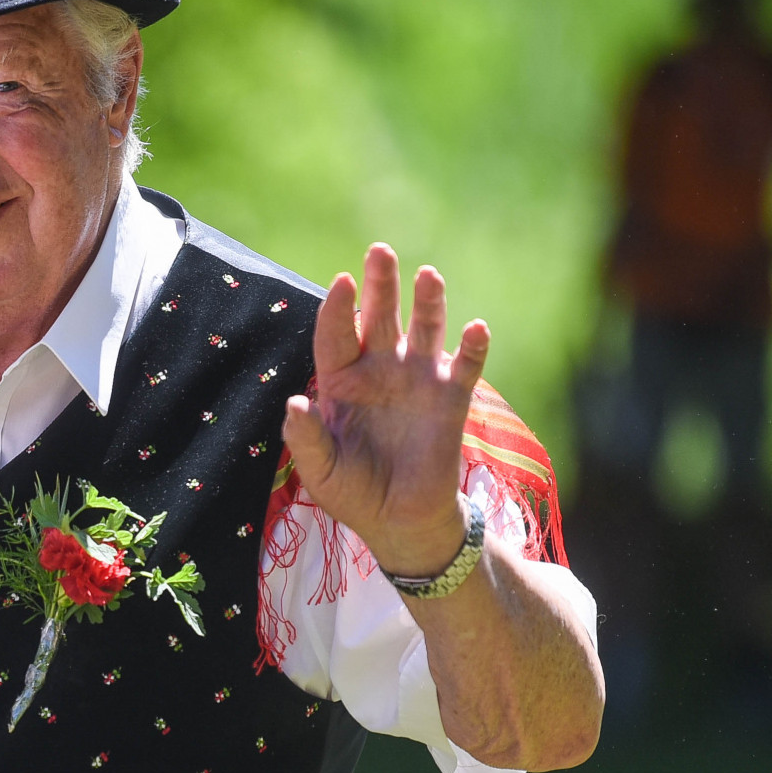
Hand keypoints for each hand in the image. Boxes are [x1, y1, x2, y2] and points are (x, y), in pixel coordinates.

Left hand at [281, 245, 487, 577]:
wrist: (400, 521)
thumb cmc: (353, 492)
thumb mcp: (321, 469)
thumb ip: (306, 437)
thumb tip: (295, 403)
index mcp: (342, 380)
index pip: (336, 335)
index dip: (338, 308)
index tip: (342, 282)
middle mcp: (380, 369)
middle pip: (380, 316)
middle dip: (381, 284)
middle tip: (380, 251)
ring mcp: (418, 379)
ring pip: (424, 329)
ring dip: (428, 302)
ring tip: (428, 275)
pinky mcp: (451, 398)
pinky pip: (466, 366)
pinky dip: (473, 347)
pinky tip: (476, 328)